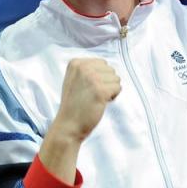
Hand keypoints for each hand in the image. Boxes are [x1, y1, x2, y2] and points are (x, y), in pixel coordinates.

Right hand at [37, 59, 119, 184]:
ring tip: (95, 99)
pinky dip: (112, 97)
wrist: (68, 124)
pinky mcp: (100, 90)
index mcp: (75, 63)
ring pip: (116, 79)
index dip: (99, 77)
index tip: (87, 88)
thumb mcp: (75, 80)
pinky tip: (100, 103)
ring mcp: (91, 78)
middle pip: (110, 69)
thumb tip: (108, 67)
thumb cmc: (74, 105)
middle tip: (91, 95)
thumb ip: (88, 70)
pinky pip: (118, 88)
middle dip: (106, 83)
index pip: (101, 63)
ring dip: (109, 90)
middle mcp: (83, 67)